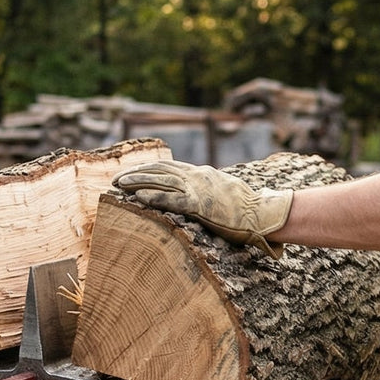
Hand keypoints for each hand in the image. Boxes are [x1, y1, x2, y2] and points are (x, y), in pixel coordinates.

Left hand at [112, 160, 294, 258]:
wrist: (262, 212)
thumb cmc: (247, 207)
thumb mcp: (224, 191)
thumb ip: (209, 189)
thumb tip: (199, 195)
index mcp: (201, 173)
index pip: (169, 167)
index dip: (148, 170)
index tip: (132, 173)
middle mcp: (196, 176)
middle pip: (160, 171)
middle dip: (136, 174)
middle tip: (117, 180)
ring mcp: (197, 189)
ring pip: (160, 181)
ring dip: (137, 183)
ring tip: (119, 186)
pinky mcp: (199, 204)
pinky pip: (170, 200)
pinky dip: (152, 197)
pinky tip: (137, 198)